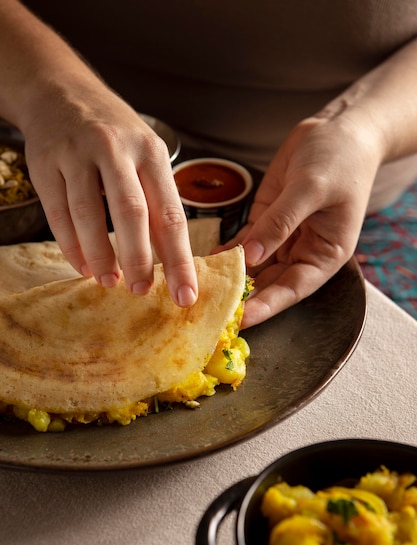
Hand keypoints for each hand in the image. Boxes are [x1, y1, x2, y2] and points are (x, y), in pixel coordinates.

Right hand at [22, 81, 197, 306]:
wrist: (60, 89)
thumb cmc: (114, 132)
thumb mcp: (145, 153)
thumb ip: (157, 198)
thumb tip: (171, 258)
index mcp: (150, 152)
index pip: (170, 213)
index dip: (179, 259)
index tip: (186, 294)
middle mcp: (115, 149)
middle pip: (131, 213)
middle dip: (139, 259)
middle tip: (143, 291)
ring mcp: (76, 154)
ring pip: (88, 214)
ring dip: (101, 256)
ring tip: (111, 283)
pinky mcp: (45, 162)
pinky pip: (57, 213)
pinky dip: (70, 245)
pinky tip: (83, 266)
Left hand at [218, 115, 381, 327]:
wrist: (337, 130)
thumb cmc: (339, 159)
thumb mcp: (310, 189)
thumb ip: (281, 222)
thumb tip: (250, 256)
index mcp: (325, 253)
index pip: (293, 288)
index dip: (268, 306)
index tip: (242, 319)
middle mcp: (304, 252)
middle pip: (270, 283)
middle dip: (243, 297)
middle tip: (211, 309)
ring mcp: (283, 238)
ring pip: (254, 266)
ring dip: (231, 277)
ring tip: (203, 289)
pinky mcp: (266, 221)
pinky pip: (244, 243)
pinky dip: (227, 252)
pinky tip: (207, 261)